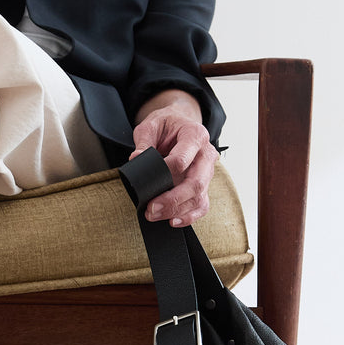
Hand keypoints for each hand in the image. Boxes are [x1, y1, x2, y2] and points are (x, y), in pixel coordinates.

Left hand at [130, 90, 218, 225]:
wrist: (179, 124)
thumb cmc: (166, 125)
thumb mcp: (150, 125)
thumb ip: (144, 141)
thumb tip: (136, 159)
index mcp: (195, 135)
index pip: (183, 159)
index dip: (166, 171)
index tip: (149, 179)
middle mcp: (206, 154)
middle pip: (197, 183)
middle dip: (173, 199)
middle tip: (152, 208)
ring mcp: (207, 171)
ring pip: (199, 197)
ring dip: (177, 210)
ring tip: (154, 214)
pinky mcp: (204, 184)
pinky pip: (202, 205)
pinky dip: (189, 216)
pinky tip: (173, 221)